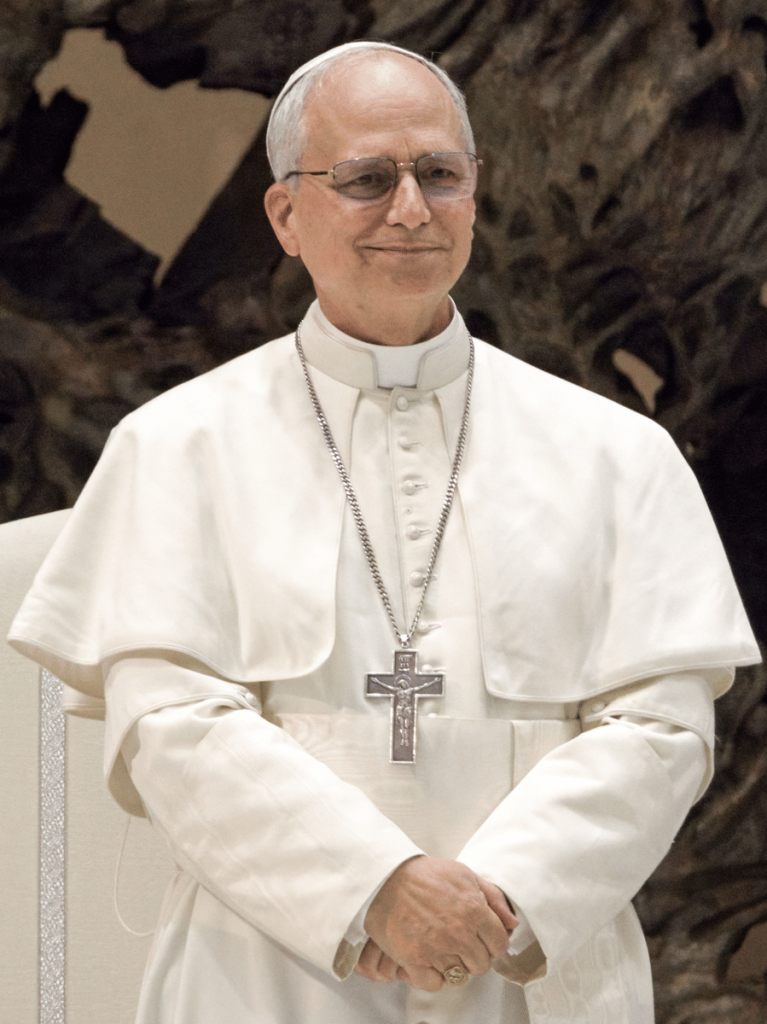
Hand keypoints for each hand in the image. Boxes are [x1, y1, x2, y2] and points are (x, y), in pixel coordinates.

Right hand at [363, 856, 516, 991]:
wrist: (386, 877)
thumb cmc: (425, 874)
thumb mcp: (464, 874)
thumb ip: (493, 897)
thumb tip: (512, 923)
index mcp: (474, 910)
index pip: (499, 944)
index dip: (494, 943)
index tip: (485, 941)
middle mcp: (458, 933)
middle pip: (481, 964)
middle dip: (476, 955)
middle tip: (463, 944)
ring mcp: (436, 949)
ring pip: (460, 976)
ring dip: (455, 966)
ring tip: (446, 951)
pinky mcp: (414, 960)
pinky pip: (434, 983)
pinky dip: (433, 976)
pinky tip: (430, 961)